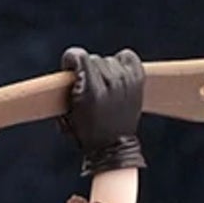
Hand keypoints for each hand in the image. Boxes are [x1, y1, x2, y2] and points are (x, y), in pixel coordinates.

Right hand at [59, 47, 146, 177]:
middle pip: (94, 58)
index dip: (71, 61)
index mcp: (90, 91)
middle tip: (88, 86)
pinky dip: (121, 63)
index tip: (70, 69)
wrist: (112, 147)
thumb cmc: (86, 132)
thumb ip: (65, 89)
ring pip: (109, 59)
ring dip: (104, 70)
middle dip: (87, 70)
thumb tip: (70, 68)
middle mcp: (110, 83)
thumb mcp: (67, 114)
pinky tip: (117, 76)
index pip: (78, 55)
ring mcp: (126, 81)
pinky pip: (127, 57)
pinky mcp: (138, 79)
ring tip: (103, 85)